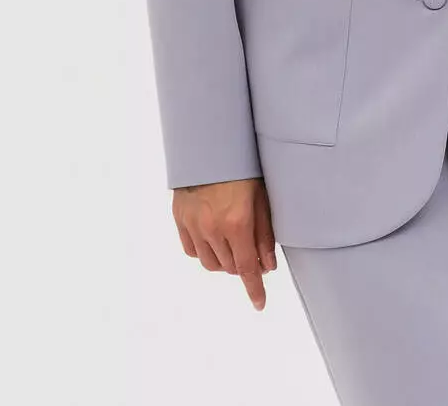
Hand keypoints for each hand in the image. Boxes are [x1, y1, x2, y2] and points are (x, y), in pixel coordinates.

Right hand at [172, 176, 277, 309]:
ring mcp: (193, 225)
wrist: (209, 144)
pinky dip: (204, 252)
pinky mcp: (180, 218)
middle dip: (243, 266)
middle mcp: (212, 228)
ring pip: (210, 263)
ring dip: (224, 262)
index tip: (260, 303)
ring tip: (233, 247)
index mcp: (237, 223)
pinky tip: (213, 241)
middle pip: (230, 266)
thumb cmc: (242, 167)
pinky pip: (192, 249)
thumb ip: (264, 233)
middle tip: (251, 254)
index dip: (255, 289)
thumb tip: (268, 265)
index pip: (247, 268)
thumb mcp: (262, 197)